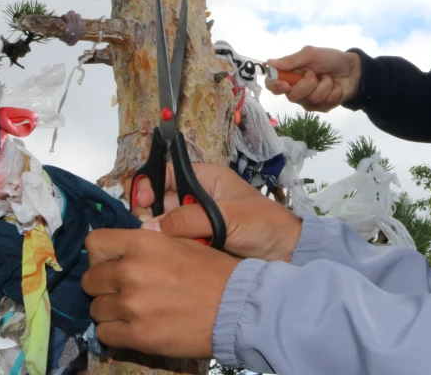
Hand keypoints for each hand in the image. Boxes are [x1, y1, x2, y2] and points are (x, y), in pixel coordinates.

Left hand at [82, 228, 238, 358]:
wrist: (238, 308)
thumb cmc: (215, 272)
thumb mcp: (181, 243)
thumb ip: (148, 244)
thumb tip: (124, 251)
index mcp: (143, 243)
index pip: (95, 244)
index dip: (100, 255)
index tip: (111, 264)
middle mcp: (130, 271)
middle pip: (90, 280)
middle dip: (103, 286)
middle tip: (123, 291)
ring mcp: (131, 306)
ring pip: (95, 309)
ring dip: (110, 311)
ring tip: (133, 311)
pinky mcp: (137, 335)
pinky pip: (105, 334)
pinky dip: (116, 332)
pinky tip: (134, 327)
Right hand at [132, 161, 303, 262]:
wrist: (288, 255)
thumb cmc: (265, 225)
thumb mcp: (228, 217)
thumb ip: (189, 219)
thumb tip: (149, 229)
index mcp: (204, 178)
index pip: (165, 173)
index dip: (149, 184)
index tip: (142, 202)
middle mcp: (196, 198)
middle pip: (158, 201)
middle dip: (149, 215)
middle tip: (149, 231)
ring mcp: (196, 223)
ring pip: (162, 225)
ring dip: (158, 235)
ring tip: (161, 247)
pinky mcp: (197, 245)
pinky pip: (173, 244)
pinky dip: (168, 250)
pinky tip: (168, 258)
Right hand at [265, 46, 361, 112]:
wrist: (353, 69)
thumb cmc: (330, 59)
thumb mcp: (311, 54)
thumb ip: (291, 60)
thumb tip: (269, 63)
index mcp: (290, 75)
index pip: (272, 85)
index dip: (275, 86)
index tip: (285, 84)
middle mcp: (296, 89)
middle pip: (292, 96)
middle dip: (308, 85)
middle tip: (316, 74)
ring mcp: (308, 100)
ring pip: (310, 101)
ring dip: (324, 86)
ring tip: (329, 78)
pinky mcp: (322, 107)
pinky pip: (324, 105)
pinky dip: (333, 93)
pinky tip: (336, 87)